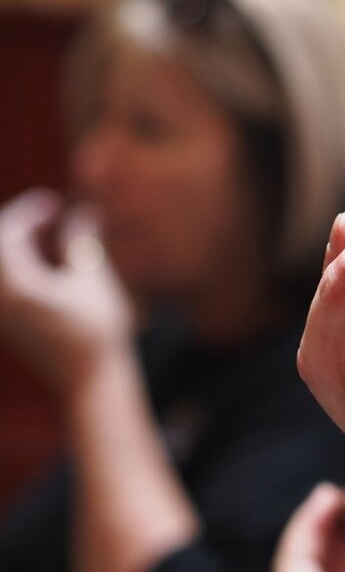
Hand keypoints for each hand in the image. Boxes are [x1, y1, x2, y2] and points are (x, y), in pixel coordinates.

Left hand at [0, 189, 132, 391]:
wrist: (91, 381)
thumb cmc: (96, 330)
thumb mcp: (92, 278)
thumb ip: (82, 242)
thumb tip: (83, 213)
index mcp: (13, 285)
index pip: (7, 234)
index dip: (29, 212)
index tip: (54, 202)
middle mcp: (0, 300)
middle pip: (0, 251)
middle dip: (22, 228)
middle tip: (52, 216)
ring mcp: (3, 316)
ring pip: (3, 270)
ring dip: (23, 249)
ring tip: (53, 239)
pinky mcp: (12, 327)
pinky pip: (8, 287)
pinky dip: (24, 268)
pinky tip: (53, 268)